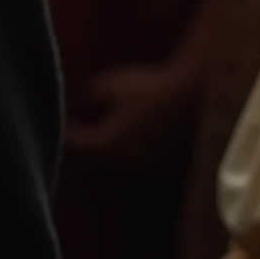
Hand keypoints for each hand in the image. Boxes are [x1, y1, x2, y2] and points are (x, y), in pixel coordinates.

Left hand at [65, 56, 199, 176]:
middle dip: (85, 143)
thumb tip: (80, 112)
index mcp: (100, 148)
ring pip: (107, 166)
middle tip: (86, 122)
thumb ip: (85, 102)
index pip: (71, 144)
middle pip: (87, 160)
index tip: (75, 113)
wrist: (188, 98)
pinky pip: (126, 165)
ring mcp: (134, 172)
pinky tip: (129, 134)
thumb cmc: (146, 90)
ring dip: (104, 151)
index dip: (71, 126)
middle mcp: (114, 168)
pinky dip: (123, 154)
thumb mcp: (106, 87)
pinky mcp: (151, 170)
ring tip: (108, 127)